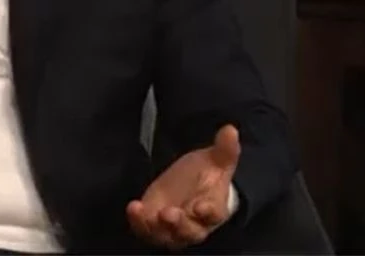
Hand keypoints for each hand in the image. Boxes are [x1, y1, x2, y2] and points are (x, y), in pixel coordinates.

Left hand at [127, 124, 240, 249]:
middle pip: (189, 231)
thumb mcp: (217, 160)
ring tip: (144, 213)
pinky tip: (133, 208)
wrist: (193, 185)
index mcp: (214, 208)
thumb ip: (225, 149)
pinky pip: (146, 230)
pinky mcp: (155, 225)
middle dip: (179, 224)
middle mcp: (195, 224)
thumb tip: (231, 129)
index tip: (200, 207)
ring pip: (166, 236)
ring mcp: (174, 228)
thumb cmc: (207, 175)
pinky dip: (138, 223)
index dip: (208, 212)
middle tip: (169, 213)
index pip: (214, 214)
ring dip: (155, 228)